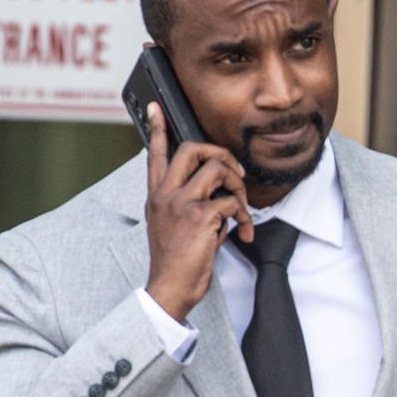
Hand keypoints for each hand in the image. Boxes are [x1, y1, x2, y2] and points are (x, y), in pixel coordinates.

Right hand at [145, 102, 252, 320]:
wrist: (170, 288)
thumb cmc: (174, 262)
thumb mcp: (171, 227)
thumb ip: (188, 205)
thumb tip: (220, 195)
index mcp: (156, 197)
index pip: (153, 155)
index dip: (156, 129)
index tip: (156, 108)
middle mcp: (164, 195)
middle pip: (191, 149)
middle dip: (219, 152)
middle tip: (233, 171)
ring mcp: (180, 204)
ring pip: (216, 169)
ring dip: (237, 187)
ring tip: (240, 209)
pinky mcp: (198, 217)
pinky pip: (231, 203)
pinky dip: (243, 217)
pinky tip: (242, 232)